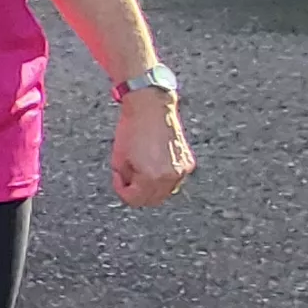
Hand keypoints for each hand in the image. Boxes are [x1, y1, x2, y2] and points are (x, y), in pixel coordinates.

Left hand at [113, 92, 194, 207]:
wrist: (150, 107)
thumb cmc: (132, 128)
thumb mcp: (118, 159)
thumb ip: (124, 179)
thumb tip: (129, 188)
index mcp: (151, 177)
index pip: (135, 200)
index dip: (123, 192)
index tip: (119, 180)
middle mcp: (170, 176)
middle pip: (152, 200)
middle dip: (138, 193)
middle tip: (129, 178)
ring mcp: (182, 170)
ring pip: (165, 192)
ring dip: (152, 187)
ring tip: (141, 168)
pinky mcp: (188, 162)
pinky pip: (175, 180)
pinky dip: (164, 177)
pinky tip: (154, 163)